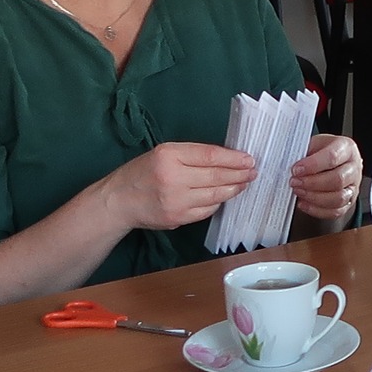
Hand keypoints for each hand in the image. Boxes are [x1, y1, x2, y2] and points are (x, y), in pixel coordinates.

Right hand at [106, 143, 255, 232]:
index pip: (210, 156)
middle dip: (239, 174)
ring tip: (244, 183)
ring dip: (234, 189)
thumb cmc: (142, 172)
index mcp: (169, 156)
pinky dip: (218, 202)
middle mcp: (173, 178)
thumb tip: (227, 158)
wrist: (118, 201)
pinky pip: (207, 210)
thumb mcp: (163, 153)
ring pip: (216, 195)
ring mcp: (176, 201)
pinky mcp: (178, 218)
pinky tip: (224, 196)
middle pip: (216, 176)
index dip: (233, 158)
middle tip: (253, 172)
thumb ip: (192, 155)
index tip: (249, 159)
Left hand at [290, 134, 362, 220]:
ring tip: (299, 191)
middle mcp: (353, 167)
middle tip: (295, 182)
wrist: (334, 160)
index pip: (332, 157)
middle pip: (338, 180)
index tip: (296, 169)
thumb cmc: (322, 151)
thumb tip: (289, 164)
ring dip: (314, 197)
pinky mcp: (348, 202)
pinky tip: (304, 203)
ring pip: (338, 198)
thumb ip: (304, 152)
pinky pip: (335, 212)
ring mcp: (353, 186)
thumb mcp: (314, 143)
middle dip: (312, 183)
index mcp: (346, 148)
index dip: (312, 165)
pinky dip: (317, 210)